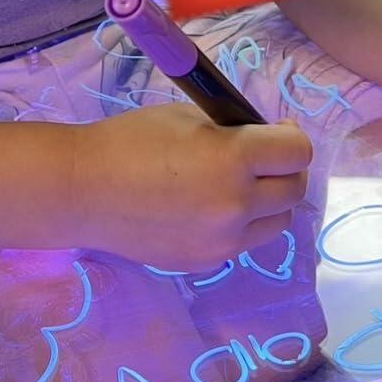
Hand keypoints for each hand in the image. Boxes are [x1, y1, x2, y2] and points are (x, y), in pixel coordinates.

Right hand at [70, 101, 312, 270]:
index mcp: (234, 159)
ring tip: (235, 186)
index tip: (276, 130)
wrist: (83, 190)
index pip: (298, 151)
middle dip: (283, 168)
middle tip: (260, 157)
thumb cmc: (130, 140)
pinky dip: (237, 224)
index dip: (291, 136)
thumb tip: (261, 142)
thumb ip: (231, 131)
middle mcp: (238, 205)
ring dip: (267, 201)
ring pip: (276, 222)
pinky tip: (203, 208)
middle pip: (294, 189)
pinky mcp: (206, 263)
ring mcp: (224, 241)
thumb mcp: (187, 118)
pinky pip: (242, 242)